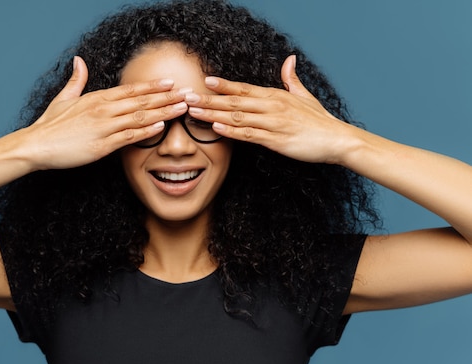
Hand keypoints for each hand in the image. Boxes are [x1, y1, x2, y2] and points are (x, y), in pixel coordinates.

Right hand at [22, 56, 188, 169]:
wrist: (36, 145)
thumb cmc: (50, 125)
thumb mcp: (63, 98)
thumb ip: (76, 80)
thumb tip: (79, 61)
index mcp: (96, 98)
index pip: (131, 89)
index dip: (152, 86)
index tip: (170, 83)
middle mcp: (103, 109)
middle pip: (141, 101)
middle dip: (166, 97)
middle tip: (187, 94)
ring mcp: (103, 127)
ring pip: (139, 116)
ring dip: (163, 112)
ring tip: (182, 108)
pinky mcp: (101, 145)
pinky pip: (128, 137)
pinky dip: (146, 131)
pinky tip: (161, 127)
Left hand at [184, 55, 356, 164]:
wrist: (337, 139)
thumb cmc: (320, 120)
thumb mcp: (305, 96)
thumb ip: (292, 79)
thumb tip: (290, 59)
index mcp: (276, 96)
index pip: (244, 88)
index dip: (224, 85)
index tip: (205, 81)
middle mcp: (272, 107)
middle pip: (235, 101)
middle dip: (210, 99)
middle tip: (188, 97)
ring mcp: (273, 123)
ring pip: (237, 117)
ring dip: (213, 114)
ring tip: (194, 111)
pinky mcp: (276, 141)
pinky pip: (249, 135)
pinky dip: (231, 131)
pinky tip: (216, 128)